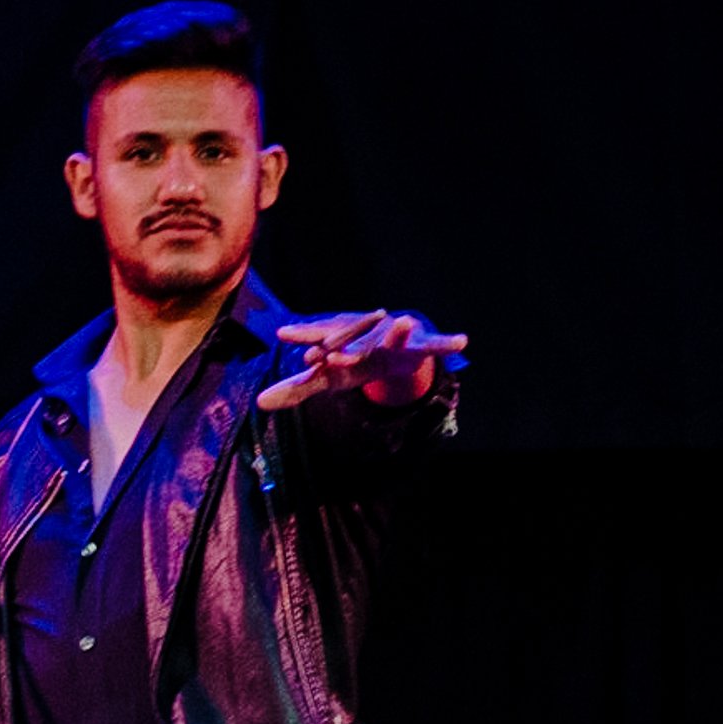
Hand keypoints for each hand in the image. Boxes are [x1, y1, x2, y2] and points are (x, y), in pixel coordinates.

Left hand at [255, 311, 465, 411]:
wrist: (397, 341)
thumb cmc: (358, 360)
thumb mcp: (329, 378)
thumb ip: (298, 388)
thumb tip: (260, 403)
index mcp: (344, 340)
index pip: (321, 341)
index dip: (308, 340)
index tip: (292, 341)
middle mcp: (369, 333)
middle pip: (357, 338)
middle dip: (348, 343)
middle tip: (337, 350)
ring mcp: (396, 335)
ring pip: (396, 335)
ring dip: (401, 330)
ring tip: (406, 320)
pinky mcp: (423, 341)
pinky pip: (437, 343)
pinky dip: (449, 342)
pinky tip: (462, 341)